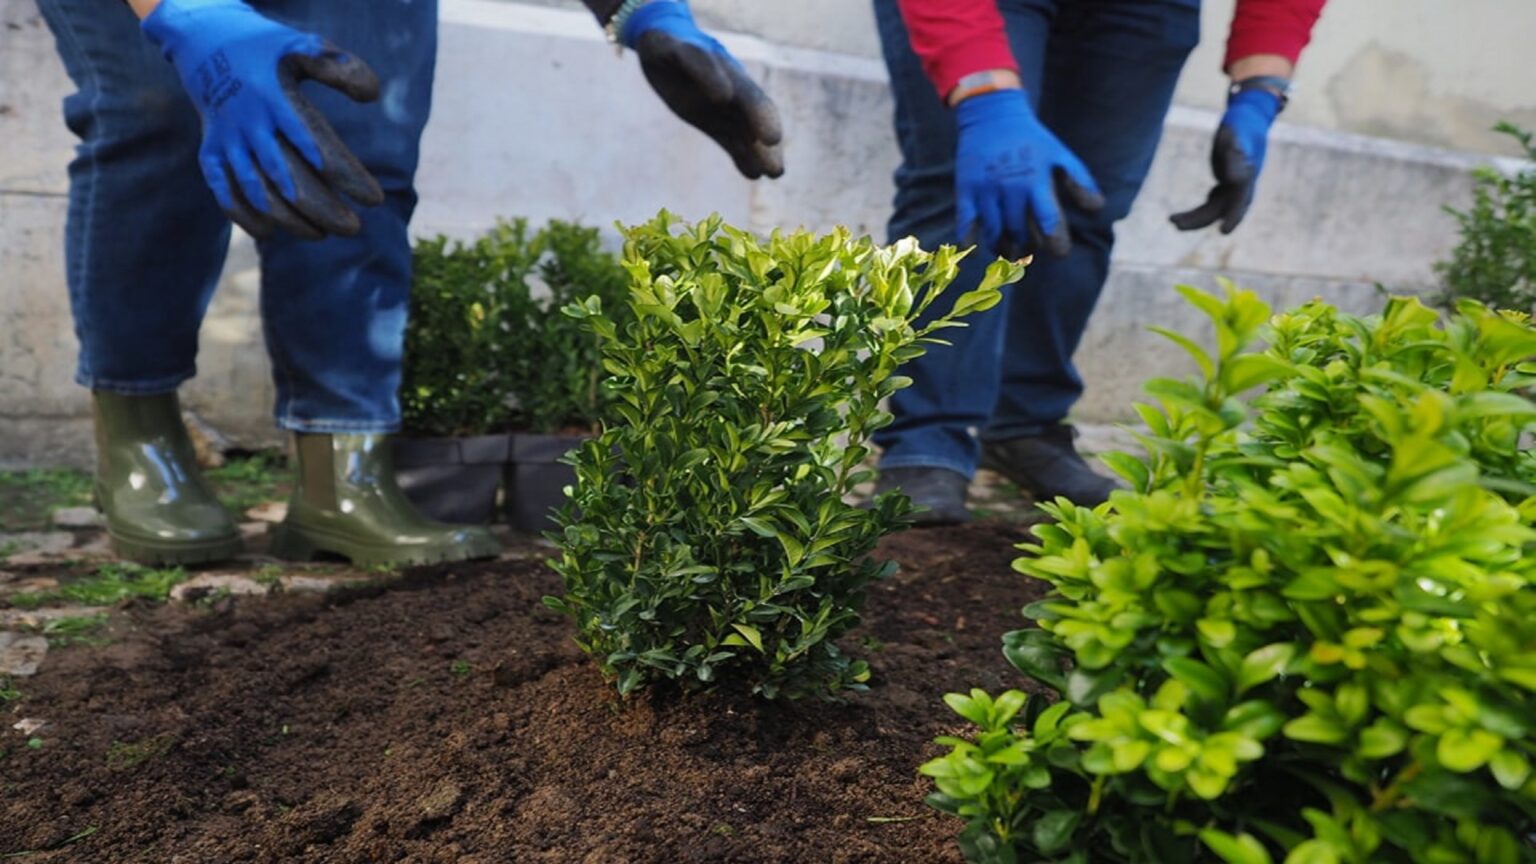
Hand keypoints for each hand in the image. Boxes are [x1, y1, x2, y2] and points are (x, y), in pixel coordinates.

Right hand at [142, 0, 384, 239]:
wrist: (205, 41)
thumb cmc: (267, 51)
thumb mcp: (303, 48)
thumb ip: (338, 69)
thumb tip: (372, 94)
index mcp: (276, 99)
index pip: (318, 147)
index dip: (347, 176)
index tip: (375, 199)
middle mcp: (250, 124)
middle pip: (288, 178)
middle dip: (322, 209)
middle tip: (353, 228)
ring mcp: (227, 140)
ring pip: (257, 191)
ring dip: (289, 219)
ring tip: (321, 235)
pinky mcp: (210, 151)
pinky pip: (223, 190)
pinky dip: (243, 215)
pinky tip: (269, 233)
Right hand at [621, 0, 783, 179]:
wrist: (663, 47)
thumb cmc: (694, 87)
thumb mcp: (713, 120)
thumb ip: (737, 145)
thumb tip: (758, 174)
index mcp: (738, 99)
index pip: (758, 120)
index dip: (765, 144)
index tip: (775, 172)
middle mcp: (728, 79)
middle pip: (750, 97)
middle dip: (762, 117)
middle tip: (773, 141)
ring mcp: (706, 62)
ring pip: (728, 75)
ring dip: (740, 96)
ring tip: (739, 110)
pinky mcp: (677, 49)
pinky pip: (694, 58)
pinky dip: (708, 73)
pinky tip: (719, 94)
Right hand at [954, 89, 1102, 258]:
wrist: (992, 114)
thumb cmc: (1030, 139)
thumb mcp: (1059, 154)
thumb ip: (1079, 181)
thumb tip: (1098, 208)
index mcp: (1036, 180)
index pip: (1049, 221)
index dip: (1057, 243)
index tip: (1060, 252)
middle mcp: (1011, 187)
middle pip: (1021, 232)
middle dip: (1029, 246)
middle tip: (1031, 249)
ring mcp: (986, 190)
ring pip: (995, 233)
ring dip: (1004, 248)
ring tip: (1010, 250)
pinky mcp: (966, 191)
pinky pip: (966, 226)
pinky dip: (971, 243)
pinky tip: (978, 251)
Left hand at [1170, 87, 1281, 233]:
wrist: (1246, 118)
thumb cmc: (1240, 125)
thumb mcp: (1235, 136)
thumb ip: (1234, 155)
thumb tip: (1231, 178)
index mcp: (1248, 176)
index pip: (1241, 201)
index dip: (1234, 216)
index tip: (1224, 232)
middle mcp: (1241, 185)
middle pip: (1222, 209)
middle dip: (1200, 219)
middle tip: (1175, 223)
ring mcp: (1233, 186)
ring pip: (1213, 210)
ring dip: (1194, 218)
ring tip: (1171, 221)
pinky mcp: (1224, 185)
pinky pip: (1210, 204)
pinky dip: (1197, 212)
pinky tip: (1179, 217)